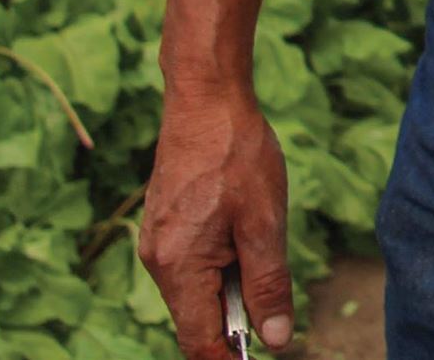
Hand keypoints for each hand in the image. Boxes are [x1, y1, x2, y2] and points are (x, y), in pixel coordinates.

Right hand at [138, 79, 294, 356]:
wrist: (206, 100)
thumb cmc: (238, 156)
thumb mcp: (264, 223)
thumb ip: (268, 285)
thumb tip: (276, 340)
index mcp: (179, 268)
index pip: (199, 341)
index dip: (229, 359)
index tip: (257, 359)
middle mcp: (158, 262)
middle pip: (196, 318)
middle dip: (235, 320)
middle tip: (275, 302)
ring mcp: (157, 243)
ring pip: (196, 290)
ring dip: (230, 287)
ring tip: (259, 245)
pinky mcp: (164, 225)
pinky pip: (191, 265)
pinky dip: (220, 265)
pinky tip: (243, 232)